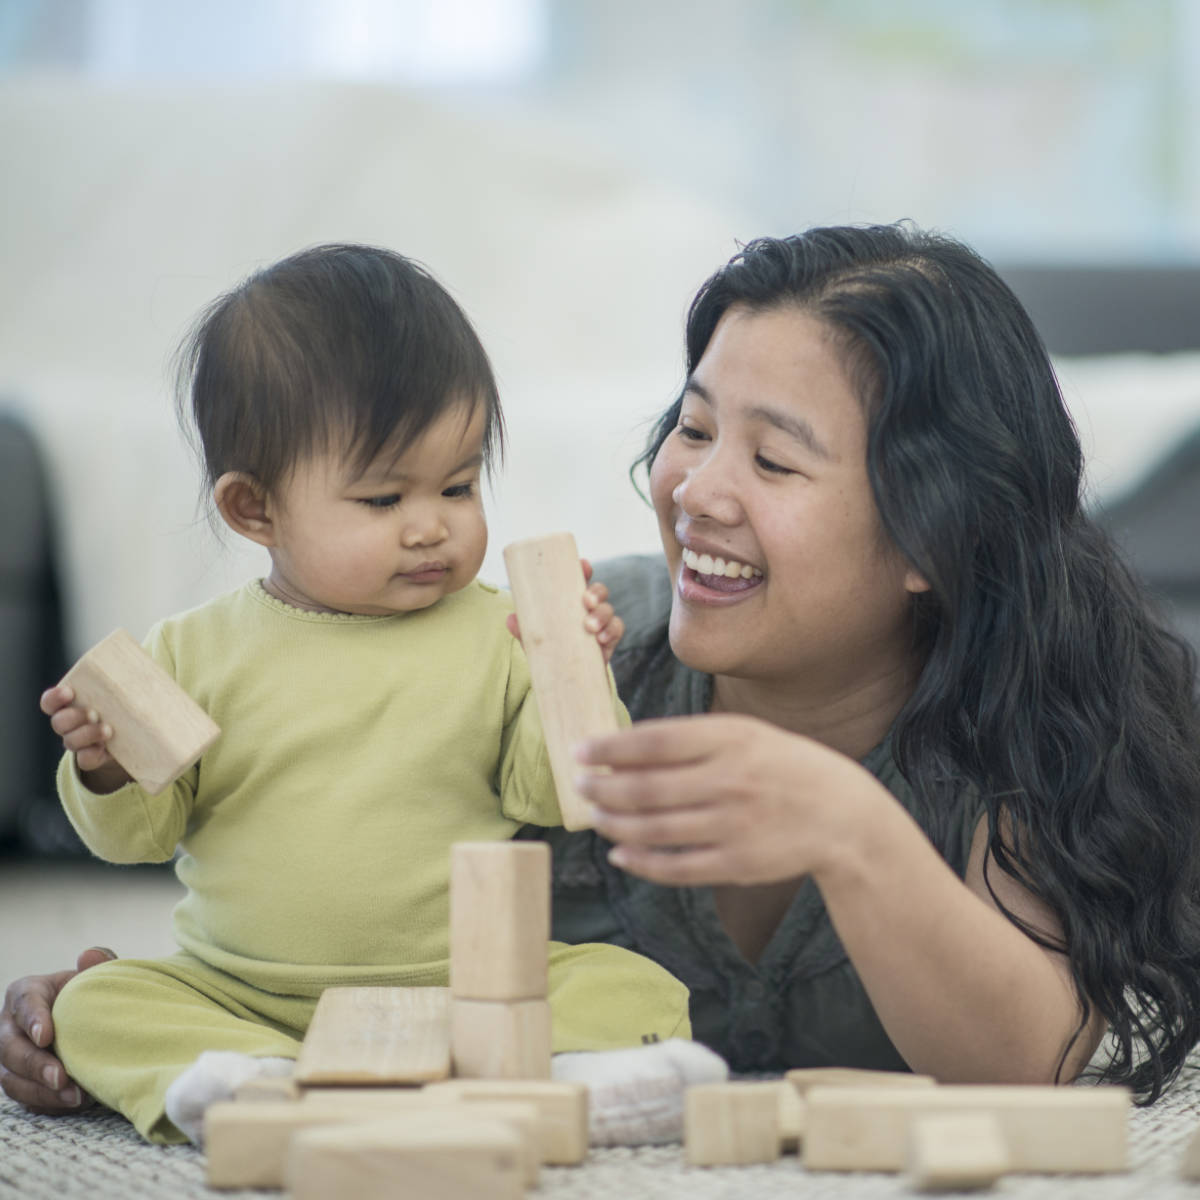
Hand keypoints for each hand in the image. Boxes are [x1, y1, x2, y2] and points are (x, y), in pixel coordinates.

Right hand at [0, 948, 114, 1112]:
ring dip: (41, 1091)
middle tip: (61, 1076)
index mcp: (25, 993)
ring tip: (74, 1097)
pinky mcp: (20, 1082)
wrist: (92, 1020)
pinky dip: (47, 1103)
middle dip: (35, 1065)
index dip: (33, 1020)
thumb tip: (88, 956)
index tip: (46, 1036)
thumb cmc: (90, 994)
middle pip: (11, 1049)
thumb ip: (98, 964)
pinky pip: (25, 1098)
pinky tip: (72, 1103)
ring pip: (13, 1079)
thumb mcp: (95, 976)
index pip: (23, 1003)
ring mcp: (10, 1058)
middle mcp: (9, 1027)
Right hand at [39, 683, 130, 791]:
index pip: (51, 702)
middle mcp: (70, 725)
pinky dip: (91, 754)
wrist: (133, 737)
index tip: (69, 691)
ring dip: (86, 734)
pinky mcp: (93, 757)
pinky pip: (85, 760)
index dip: (54, 697)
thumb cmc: (125, 705)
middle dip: (73, 717)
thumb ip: (128, 678)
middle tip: (93, 712)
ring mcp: (80, 743)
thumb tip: (149, 666)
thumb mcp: (124, 690)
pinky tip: (104, 749)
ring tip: (107, 729)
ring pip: (70, 741)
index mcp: (71, 705)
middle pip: (59, 722)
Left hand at [505, 558, 624, 665]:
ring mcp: (601, 624)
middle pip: (600, 591)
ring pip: (609, 610)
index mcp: (571, 601)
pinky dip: (611, 632)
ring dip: (602, 615)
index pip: (580, 580)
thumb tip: (511, 619)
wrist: (565, 679)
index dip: (584, 569)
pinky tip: (602, 639)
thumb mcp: (535, 639)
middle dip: (596, 593)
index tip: (584, 565)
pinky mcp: (609, 641)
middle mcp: (589, 609)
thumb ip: (524, 629)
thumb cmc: (550, 650)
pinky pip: (617, 630)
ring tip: (590, 627)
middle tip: (586, 602)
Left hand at [575, 714, 886, 885]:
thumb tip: (625, 746)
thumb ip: (692, 738)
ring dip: (614, 824)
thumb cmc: (781, 766)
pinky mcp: (737, 865)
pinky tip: (620, 854)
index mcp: (732, 739)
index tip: (579, 751)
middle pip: (647, 789)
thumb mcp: (746, 734)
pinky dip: (641, 863)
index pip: (655, 741)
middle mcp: (732, 781)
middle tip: (578, 786)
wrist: (842, 815)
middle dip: (603, 788)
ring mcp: (735, 826)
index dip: (610, 748)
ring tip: (595, 815)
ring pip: (655, 830)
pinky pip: (676, 868)